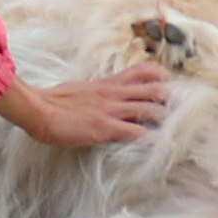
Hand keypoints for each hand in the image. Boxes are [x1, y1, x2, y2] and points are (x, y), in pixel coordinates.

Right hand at [0, 67, 171, 149]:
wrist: (37, 109)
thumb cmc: (53, 101)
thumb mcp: (79, 89)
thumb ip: (96, 92)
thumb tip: (101, 97)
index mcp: (107, 84)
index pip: (142, 71)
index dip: (161, 77)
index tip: (171, 85)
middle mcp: (113, 94)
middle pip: (154, 89)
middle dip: (170, 101)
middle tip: (180, 111)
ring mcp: (110, 110)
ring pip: (150, 109)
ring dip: (165, 119)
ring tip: (175, 128)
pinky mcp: (105, 127)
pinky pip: (135, 132)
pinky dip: (149, 139)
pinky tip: (158, 145)